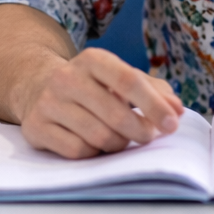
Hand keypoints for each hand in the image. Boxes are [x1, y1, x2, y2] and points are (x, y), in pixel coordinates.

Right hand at [17, 48, 183, 158]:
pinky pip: (78, 151)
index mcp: (92, 60)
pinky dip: (93, 153)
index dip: (154, 105)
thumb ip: (153, 90)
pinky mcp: (37, 127)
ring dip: (118, 144)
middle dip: (140, 131)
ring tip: (120, 139)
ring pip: (99, 137)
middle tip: (147, 136)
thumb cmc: (92, 87)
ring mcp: (49, 103)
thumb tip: (176, 110)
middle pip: (116, 115)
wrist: (37, 88)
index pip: (128, 81)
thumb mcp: (119, 78)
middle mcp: (66, 77)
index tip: (172, 124)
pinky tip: (94, 144)